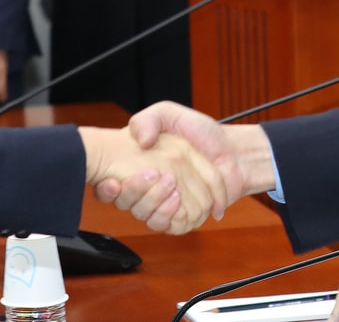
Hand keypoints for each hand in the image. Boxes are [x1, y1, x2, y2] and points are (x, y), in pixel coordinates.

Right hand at [79, 125, 226, 233]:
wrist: (233, 150)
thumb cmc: (201, 131)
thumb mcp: (169, 113)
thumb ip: (148, 120)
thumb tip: (139, 141)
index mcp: (138, 166)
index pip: (109, 186)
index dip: (106, 189)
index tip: (111, 181)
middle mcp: (148, 188)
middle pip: (125, 204)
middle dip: (134, 192)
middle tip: (152, 174)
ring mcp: (165, 204)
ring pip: (145, 216)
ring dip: (154, 203)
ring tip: (170, 186)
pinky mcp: (182, 216)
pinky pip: (169, 226)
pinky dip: (171, 215)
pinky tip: (177, 200)